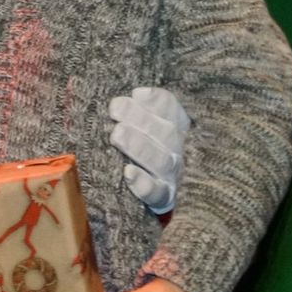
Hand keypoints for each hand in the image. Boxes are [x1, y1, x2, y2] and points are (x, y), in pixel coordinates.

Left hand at [108, 86, 190, 213]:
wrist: (143, 191)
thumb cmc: (130, 144)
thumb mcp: (132, 124)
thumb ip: (131, 109)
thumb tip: (132, 94)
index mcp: (172, 126)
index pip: (172, 108)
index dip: (157, 101)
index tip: (136, 93)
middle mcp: (176, 149)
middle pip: (167, 132)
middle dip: (140, 118)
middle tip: (115, 109)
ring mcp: (171, 175)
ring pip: (163, 160)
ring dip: (140, 146)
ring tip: (117, 135)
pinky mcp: (162, 198)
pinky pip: (157, 193)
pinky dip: (144, 183)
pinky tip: (128, 173)